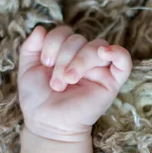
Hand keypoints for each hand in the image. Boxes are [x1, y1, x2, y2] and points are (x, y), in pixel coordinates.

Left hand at [18, 26, 131, 141]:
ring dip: (80, 60)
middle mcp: (83, 57)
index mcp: (66, 52)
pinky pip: (124, 61)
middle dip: (64, 57)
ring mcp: (99, 69)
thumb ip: (30, 47)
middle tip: (56, 82)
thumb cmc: (38, 99)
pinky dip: (117, 52)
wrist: (47, 124)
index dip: (53, 42)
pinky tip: (103, 53)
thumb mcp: (27, 68)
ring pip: (97, 46)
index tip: (45, 63)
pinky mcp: (112, 81)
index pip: (65, 32)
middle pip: (79, 39)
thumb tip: (41, 28)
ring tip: (69, 80)